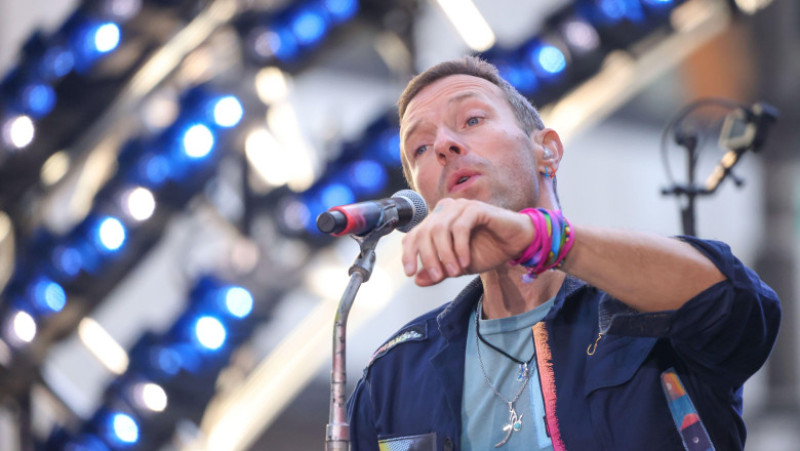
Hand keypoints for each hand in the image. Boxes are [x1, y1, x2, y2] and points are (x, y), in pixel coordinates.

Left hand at [401, 198, 534, 285]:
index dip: (408, 254)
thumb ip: (438, 271)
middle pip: (425, 233)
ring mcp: (460, 206)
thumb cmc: (487, 250)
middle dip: (428, 257)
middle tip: (437, 276)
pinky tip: (465, 262)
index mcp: (436, 221)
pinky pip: (461, 227)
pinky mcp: (476, 208)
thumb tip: (417, 280)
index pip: (413, 235)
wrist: (515, 244)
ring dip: (445, 254)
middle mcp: (445, 210)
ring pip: (440, 229)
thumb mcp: (457, 266)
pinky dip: (460, 247)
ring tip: (454, 272)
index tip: (410, 274)